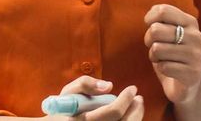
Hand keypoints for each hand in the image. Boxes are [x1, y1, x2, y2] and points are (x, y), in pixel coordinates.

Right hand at [0, 76, 142, 120]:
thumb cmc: (62, 109)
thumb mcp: (68, 93)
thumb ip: (84, 84)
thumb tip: (108, 85)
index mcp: (82, 120)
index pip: (112, 112)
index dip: (126, 99)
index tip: (132, 89)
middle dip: (136, 111)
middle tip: (138, 98)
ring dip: (135, 117)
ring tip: (136, 105)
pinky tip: (129, 115)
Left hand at [144, 4, 200, 104]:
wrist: (186, 83)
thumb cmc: (171, 52)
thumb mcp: (167, 31)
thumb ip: (160, 19)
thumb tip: (151, 15)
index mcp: (190, 22)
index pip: (163, 11)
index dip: (150, 18)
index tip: (150, 25)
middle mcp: (196, 36)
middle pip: (155, 30)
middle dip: (148, 40)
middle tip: (155, 47)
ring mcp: (196, 55)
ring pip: (157, 49)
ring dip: (154, 56)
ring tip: (163, 59)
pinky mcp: (193, 73)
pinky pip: (163, 67)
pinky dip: (161, 69)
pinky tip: (170, 70)